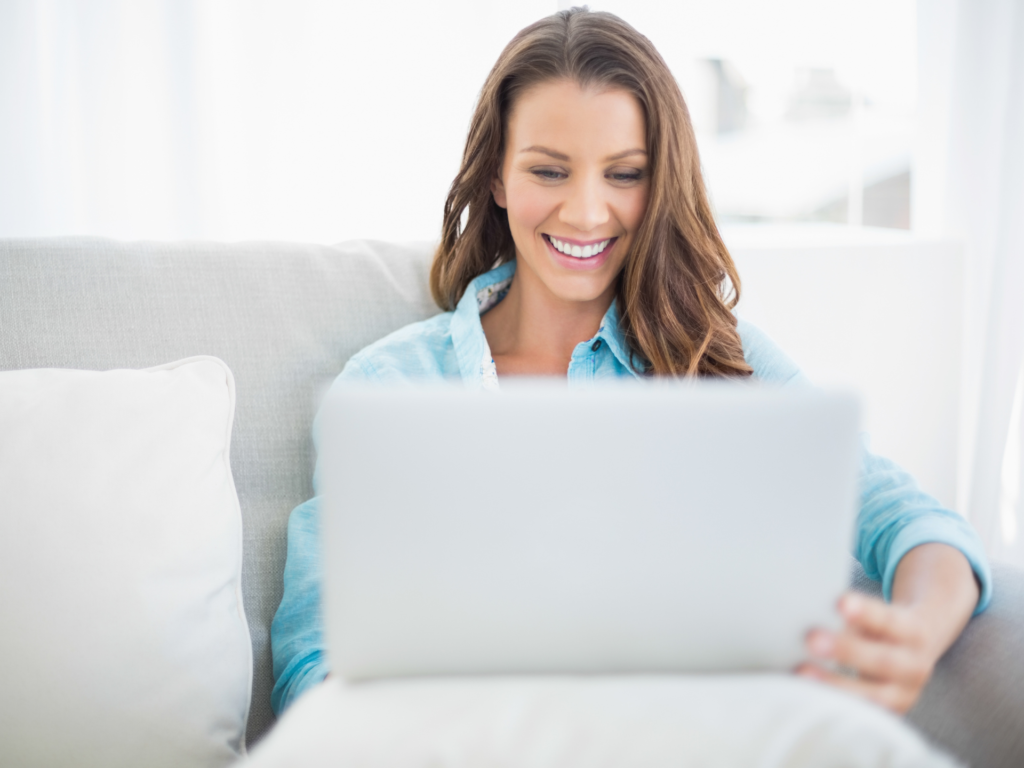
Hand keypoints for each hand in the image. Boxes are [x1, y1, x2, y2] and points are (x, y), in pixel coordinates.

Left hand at [796, 543, 978, 713]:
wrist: (917, 650)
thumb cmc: (884, 626)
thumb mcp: (879, 614)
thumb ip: (852, 614)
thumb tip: (810, 609)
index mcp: (914, 632)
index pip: (890, 621)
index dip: (866, 613)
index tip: (840, 602)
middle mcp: (915, 666)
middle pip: (882, 660)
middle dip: (846, 650)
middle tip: (811, 639)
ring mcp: (904, 695)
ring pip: (873, 695)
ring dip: (835, 683)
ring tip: (803, 671)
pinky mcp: (889, 714)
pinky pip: (862, 713)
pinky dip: (836, 703)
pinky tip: (809, 695)